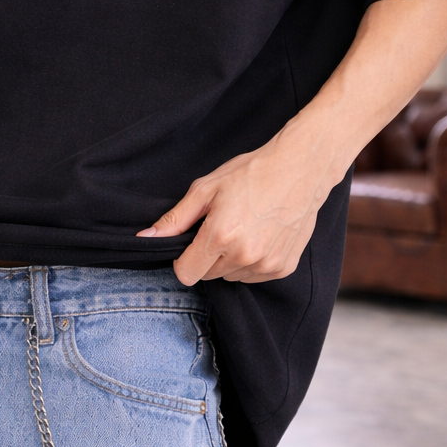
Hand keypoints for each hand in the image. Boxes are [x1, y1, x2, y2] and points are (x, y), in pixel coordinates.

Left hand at [137, 134, 326, 285]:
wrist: (300, 169)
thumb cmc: (251, 173)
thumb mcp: (206, 189)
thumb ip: (175, 219)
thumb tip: (145, 238)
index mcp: (219, 236)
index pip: (185, 273)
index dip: (183, 258)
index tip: (192, 241)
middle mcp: (243, 256)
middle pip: (208, 275)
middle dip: (207, 256)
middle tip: (222, 225)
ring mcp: (265, 265)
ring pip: (230, 276)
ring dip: (230, 260)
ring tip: (245, 228)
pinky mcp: (282, 268)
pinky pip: (253, 276)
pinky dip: (252, 261)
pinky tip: (260, 235)